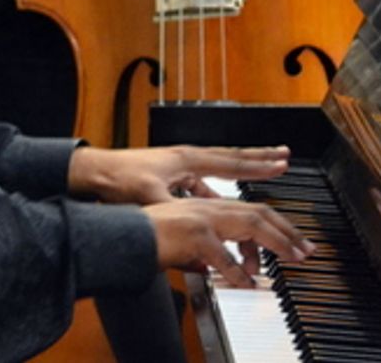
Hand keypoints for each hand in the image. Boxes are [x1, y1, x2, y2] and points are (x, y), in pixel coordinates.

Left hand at [68, 144, 291, 204]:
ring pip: (219, 165)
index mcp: (187, 160)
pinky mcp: (171, 174)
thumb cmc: (119, 180)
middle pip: (232, 156)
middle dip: (260, 156)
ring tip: (262, 170)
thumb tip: (191, 225)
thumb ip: (172, 210)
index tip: (281, 162)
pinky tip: (222, 196)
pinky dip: (218, 186)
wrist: (95, 172)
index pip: (230, 161)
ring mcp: (180, 164)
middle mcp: (187, 157)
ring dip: (242, 169)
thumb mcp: (148, 196)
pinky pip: (204, 178)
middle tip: (284, 154)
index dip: (257, 164)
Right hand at [145, 197, 314, 287]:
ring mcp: (202, 219)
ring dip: (274, 243)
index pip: (252, 210)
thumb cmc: (148, 240)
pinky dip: (238, 270)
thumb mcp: (184, 248)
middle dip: (287, 231)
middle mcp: (209, 208)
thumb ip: (205, 256)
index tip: (296, 241)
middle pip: (259, 213)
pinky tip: (247, 282)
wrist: (122, 236)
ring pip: (250, 225)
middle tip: (306, 250)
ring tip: (290, 259)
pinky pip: (223, 255)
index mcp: (208, 208)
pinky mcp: (193, 234)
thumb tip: (221, 270)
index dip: (277, 225)